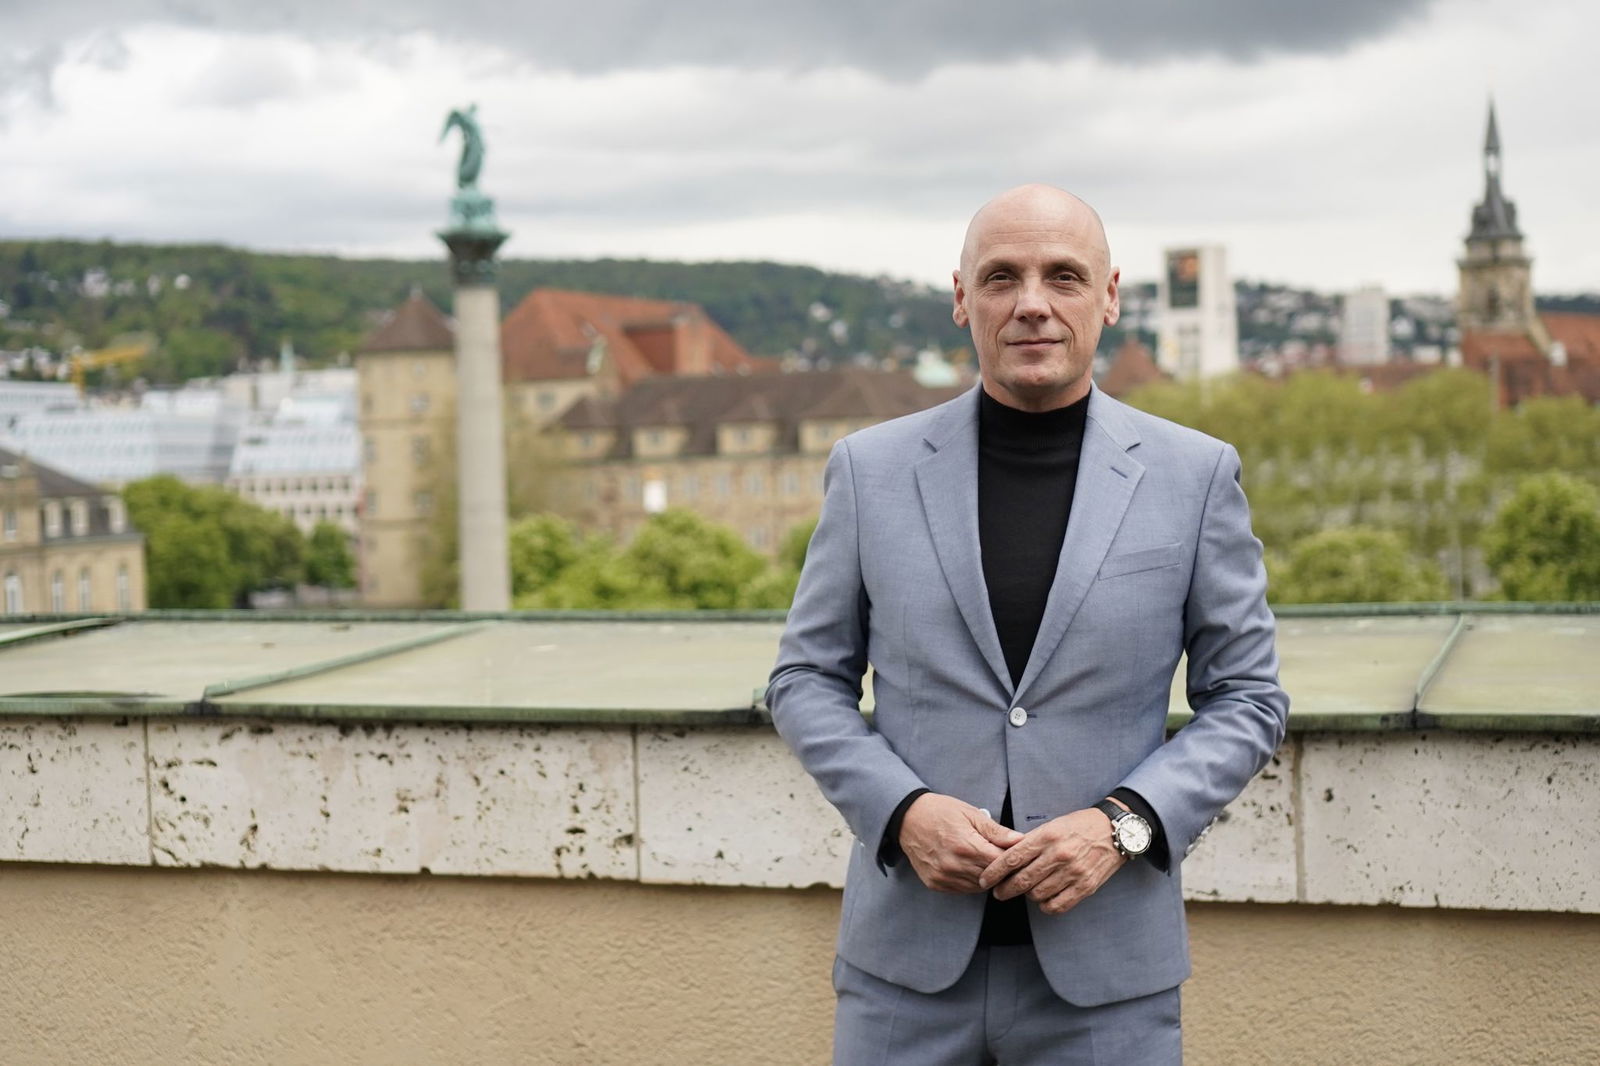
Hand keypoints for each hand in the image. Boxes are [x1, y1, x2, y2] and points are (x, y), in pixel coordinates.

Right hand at [898, 793, 1023, 892]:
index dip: (1011, 860)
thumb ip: (996, 831)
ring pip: (978, 887)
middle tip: (1003, 858)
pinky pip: (962, 889)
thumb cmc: (941, 812)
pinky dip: (970, 881)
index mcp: (965, 845)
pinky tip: (969, 866)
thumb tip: (1021, 840)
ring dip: (986, 877)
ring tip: (984, 860)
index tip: (1016, 855)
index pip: (1000, 863)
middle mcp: (953, 865)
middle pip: (990, 877)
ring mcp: (943, 876)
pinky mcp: (935, 883)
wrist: (907, 818)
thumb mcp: (971, 814)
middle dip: (1000, 869)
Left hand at [978, 808, 1125, 915]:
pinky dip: (1045, 906)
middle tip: (999, 892)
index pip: (1012, 857)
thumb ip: (1030, 841)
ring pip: (1037, 895)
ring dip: (1027, 895)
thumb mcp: (1052, 825)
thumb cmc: (1079, 826)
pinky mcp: (1085, 887)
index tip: (984, 880)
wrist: (1115, 832)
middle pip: (1022, 880)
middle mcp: (1059, 855)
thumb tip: (1005, 857)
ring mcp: (1073, 872)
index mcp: (1048, 836)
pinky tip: (1043, 899)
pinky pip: (1057, 906)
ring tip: (1026, 890)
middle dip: (1005, 889)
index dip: (994, 872)